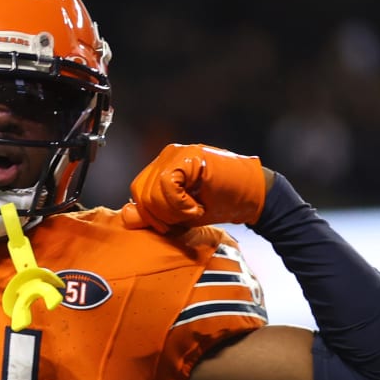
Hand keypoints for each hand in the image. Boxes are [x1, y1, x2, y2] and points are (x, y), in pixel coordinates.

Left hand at [121, 144, 269, 233]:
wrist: (253, 197)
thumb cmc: (219, 204)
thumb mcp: (178, 215)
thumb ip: (151, 215)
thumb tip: (126, 215)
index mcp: (162, 167)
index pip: (138, 191)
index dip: (149, 215)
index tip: (170, 225)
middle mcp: (167, 155)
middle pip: (142, 192)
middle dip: (161, 215)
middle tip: (185, 219)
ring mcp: (178, 153)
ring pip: (153, 191)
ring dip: (173, 211)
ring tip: (194, 211)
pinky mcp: (190, 156)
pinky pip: (167, 185)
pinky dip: (180, 204)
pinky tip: (197, 207)